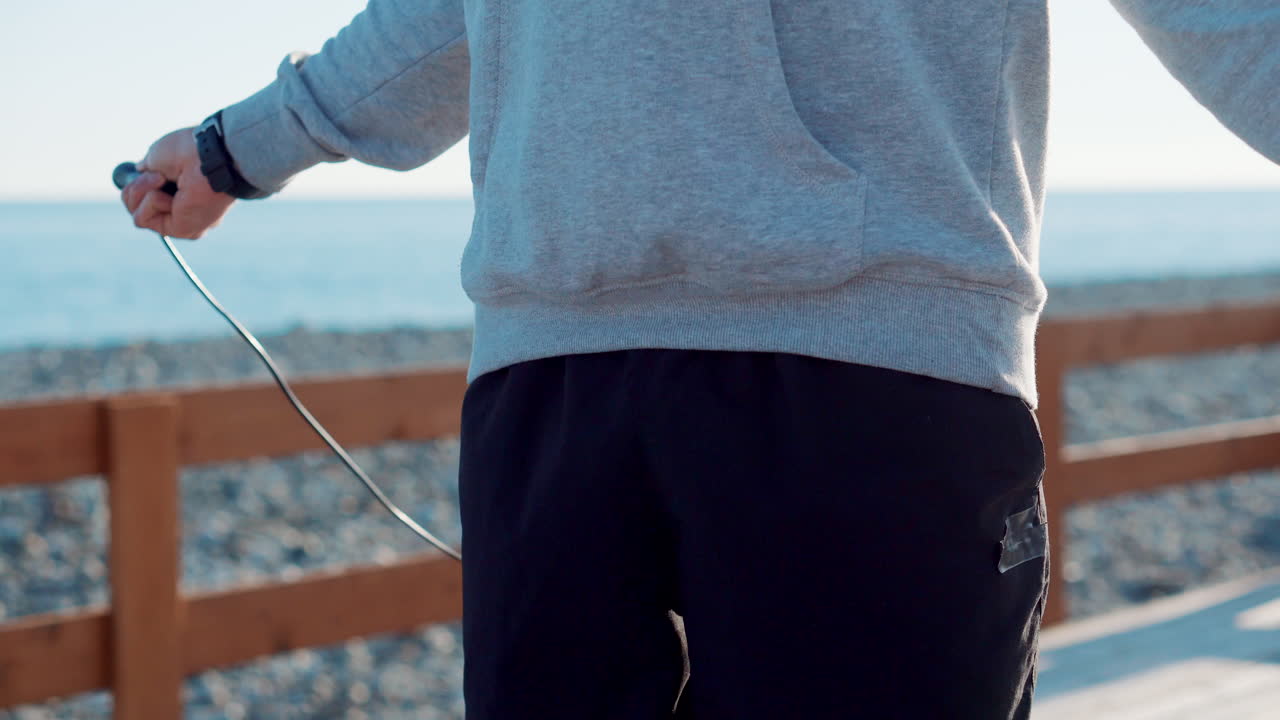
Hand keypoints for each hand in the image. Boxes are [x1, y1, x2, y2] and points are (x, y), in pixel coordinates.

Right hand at [120, 127, 235, 238]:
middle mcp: (184, 208)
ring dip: (142, 190)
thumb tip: (139, 172)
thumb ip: (148, 169)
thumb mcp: (158, 156)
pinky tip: (173, 194)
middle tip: (159, 174)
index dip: (139, 183)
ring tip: (163, 179)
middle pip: (136, 207)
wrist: (209, 156)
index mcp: (181, 189)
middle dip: (138, 186)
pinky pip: (142, 219)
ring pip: (137, 214)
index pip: (145, 195)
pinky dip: (150, 201)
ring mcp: (182, 220)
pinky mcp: (181, 230)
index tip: (150, 169)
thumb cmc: (189, 150)